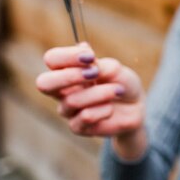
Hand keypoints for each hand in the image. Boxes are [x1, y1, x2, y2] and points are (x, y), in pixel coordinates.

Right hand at [36, 42, 147, 159]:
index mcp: (66, 70)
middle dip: (69, 76)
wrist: (135, 106)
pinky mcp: (78, 127)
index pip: (52, 59)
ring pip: (72, 101)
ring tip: (117, 90)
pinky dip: (102, 110)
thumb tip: (83, 53)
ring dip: (99, 93)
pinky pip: (85, 117)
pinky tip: (110, 108)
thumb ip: (98, 64)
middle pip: (44, 83)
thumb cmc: (120, 82)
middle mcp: (61, 90)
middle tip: (94, 73)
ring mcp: (68, 109)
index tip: (90, 56)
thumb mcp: (114, 69)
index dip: (67, 56)